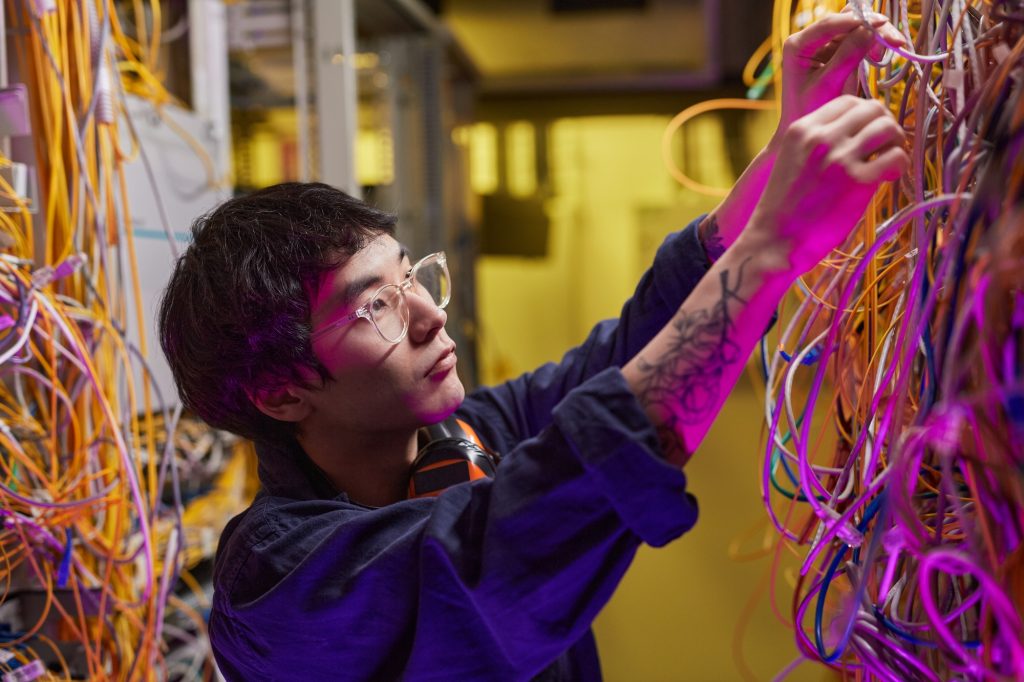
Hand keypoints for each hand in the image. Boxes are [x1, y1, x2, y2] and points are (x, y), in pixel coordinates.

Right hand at [746, 95, 907, 274]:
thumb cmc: (783, 209)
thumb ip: (817, 143)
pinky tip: (889, 178)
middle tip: (883, 147)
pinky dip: (899, 165)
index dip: (864, 115)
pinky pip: (896, 156)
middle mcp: (821, 138)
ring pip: (888, 127)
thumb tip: (857, 133)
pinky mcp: (858, 182)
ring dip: (895, 142)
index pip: (847, 102)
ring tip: (888, 162)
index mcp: (802, 130)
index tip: (866, 134)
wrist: (774, 242)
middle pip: (872, 109)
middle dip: (884, 125)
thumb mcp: (791, 161)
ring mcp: (840, 158)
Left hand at [775, 11, 905, 143]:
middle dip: (872, 27)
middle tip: (895, 41)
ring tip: (894, 47)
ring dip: (877, 34)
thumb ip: (846, 57)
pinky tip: (881, 56)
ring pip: (857, 27)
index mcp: (798, 45)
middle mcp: (811, 40)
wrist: (806, 125)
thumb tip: (870, 30)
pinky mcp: (839, 51)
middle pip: (847, 20)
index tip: (881, 23)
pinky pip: (861, 39)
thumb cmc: (809, 110)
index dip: (856, 21)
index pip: (829, 24)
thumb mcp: (828, 84)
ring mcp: (825, 44)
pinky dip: (874, 43)